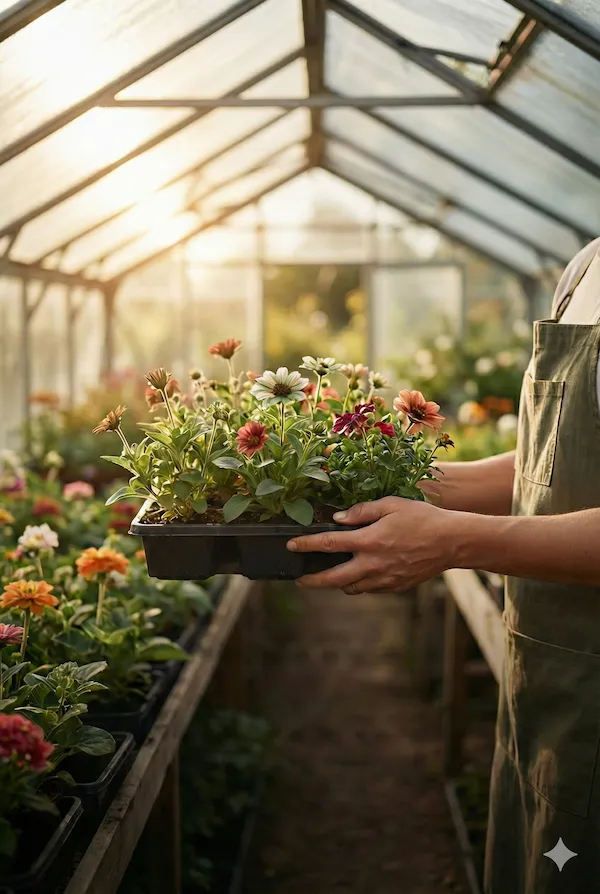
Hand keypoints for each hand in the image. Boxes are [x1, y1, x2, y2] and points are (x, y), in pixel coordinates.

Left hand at [287, 497, 457, 593]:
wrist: (452, 542)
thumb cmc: (423, 518)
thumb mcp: (391, 505)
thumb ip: (362, 512)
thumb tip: (338, 518)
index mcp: (369, 541)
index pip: (328, 544)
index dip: (306, 545)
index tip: (292, 545)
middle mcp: (373, 564)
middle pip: (332, 578)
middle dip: (312, 580)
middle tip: (299, 580)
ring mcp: (384, 579)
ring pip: (351, 588)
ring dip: (337, 583)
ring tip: (329, 577)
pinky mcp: (395, 587)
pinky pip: (370, 589)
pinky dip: (360, 583)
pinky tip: (360, 574)